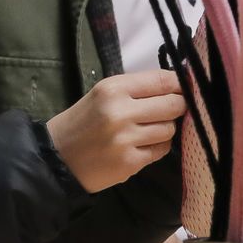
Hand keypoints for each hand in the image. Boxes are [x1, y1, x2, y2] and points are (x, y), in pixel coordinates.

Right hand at [45, 70, 184, 192]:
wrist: (57, 157)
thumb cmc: (82, 121)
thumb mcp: (102, 94)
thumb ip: (136, 89)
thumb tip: (177, 85)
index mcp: (113, 88)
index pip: (162, 80)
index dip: (180, 83)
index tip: (184, 87)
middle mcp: (121, 111)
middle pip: (173, 104)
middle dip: (177, 107)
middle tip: (170, 110)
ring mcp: (126, 139)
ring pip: (170, 129)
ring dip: (165, 129)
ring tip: (148, 130)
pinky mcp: (130, 162)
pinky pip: (161, 150)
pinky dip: (157, 147)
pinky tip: (142, 145)